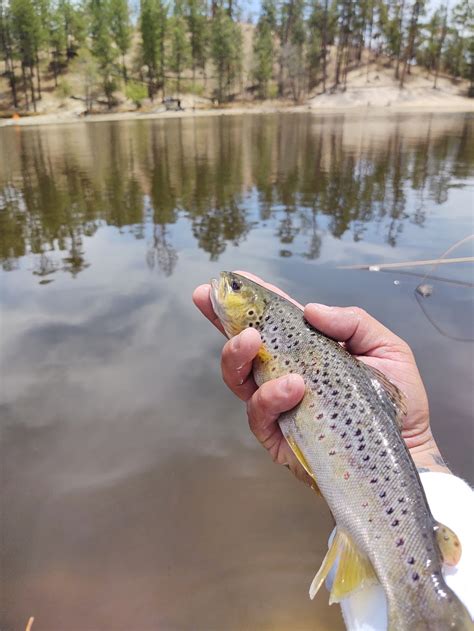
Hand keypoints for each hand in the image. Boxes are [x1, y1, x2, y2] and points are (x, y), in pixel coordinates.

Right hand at [193, 272, 448, 483]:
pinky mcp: (278, 437)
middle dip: (225, 326)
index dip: (247, 301)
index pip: (271, 322)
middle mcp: (285, 375)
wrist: (408, 448)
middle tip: (227, 313)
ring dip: (239, 356)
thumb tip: (311, 310)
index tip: (225, 281)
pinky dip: (270, 397)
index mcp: (307, 351)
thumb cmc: (398, 399)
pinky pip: (258, 414)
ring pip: (239, 379)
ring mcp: (278, 406)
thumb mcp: (385, 348)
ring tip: (254, 342)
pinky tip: (293, 386)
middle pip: (242, 349)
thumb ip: (353, 322)